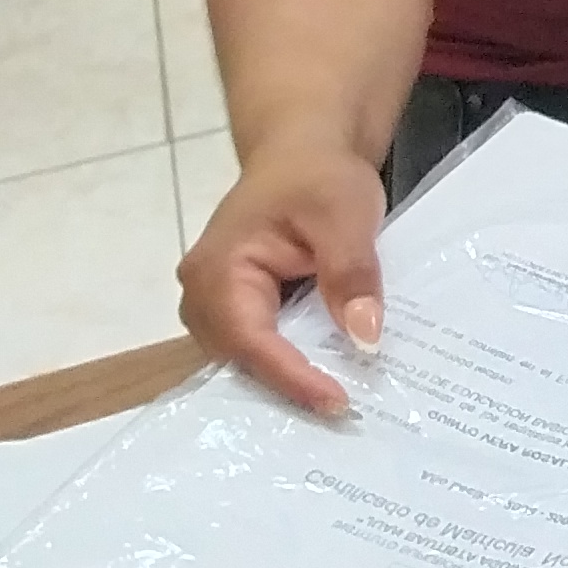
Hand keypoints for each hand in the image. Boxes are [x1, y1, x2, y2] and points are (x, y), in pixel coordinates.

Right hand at [177, 139, 389, 418]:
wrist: (303, 152)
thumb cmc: (319, 175)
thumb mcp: (346, 215)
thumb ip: (351, 274)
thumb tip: (364, 337)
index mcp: (218, 270)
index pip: (251, 340)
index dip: (292, 377)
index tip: (338, 403)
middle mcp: (203, 294)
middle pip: (242, 359)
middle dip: (289, 387)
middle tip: (345, 415)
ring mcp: (215, 303)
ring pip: (248, 359)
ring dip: (289, 379)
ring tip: (340, 405)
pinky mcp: (237, 308)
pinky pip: (258, 346)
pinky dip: (290, 362)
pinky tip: (329, 377)